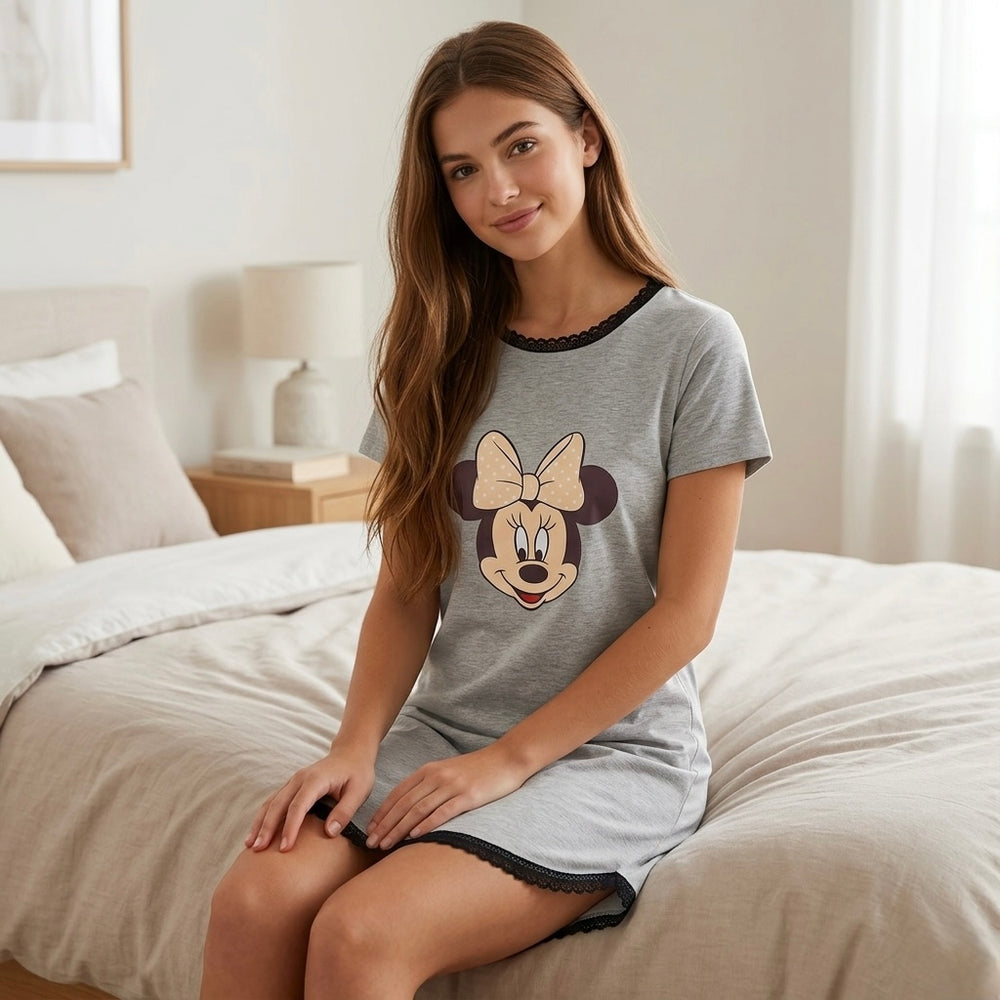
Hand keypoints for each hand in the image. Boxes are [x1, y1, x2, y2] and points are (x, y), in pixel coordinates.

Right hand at [246, 743, 374, 852]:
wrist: (351, 752)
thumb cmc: (357, 772)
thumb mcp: (360, 791)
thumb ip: (345, 811)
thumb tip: (329, 833)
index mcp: (316, 779)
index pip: (298, 806)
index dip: (290, 827)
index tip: (285, 849)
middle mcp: (299, 778)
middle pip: (278, 804)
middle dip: (266, 828)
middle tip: (258, 851)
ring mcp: (293, 781)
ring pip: (271, 803)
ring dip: (260, 823)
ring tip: (250, 846)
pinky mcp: (291, 786)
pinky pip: (273, 802)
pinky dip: (263, 818)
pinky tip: (256, 833)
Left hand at [366, 743, 527, 849]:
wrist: (506, 759)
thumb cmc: (477, 769)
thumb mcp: (448, 771)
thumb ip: (429, 785)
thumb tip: (410, 808)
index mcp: (429, 770)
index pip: (398, 794)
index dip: (382, 813)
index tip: (369, 830)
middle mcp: (436, 776)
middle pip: (403, 804)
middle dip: (384, 825)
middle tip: (370, 843)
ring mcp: (452, 786)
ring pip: (418, 810)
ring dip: (398, 829)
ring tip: (385, 845)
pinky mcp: (468, 796)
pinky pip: (442, 812)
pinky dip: (426, 825)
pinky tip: (414, 836)